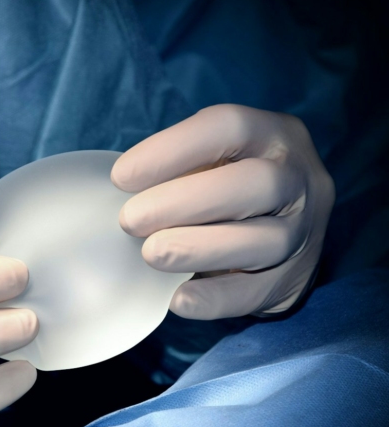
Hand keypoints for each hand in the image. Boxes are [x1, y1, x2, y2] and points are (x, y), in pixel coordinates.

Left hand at [111, 104, 334, 318]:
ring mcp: (305, 231)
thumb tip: (121, 189)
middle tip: (130, 220)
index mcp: (274, 135)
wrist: (285, 233)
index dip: (172, 150)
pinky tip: (177, 298)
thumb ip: (180, 168)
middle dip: (183, 202)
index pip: (230, 127)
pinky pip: (256, 292)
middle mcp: (299, 178)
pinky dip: (214, 298)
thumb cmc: (230, 187)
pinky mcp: (294, 280)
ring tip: (150, 254)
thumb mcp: (215, 160)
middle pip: (255, 183)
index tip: (121, 177)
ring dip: (197, 248)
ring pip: (263, 240)